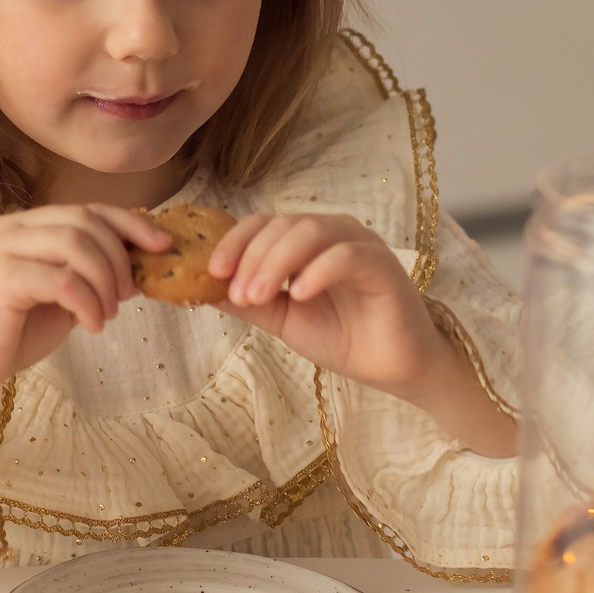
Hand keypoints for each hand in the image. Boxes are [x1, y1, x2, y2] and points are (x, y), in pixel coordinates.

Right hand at [0, 204, 168, 407]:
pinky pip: (63, 280)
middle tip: (126, 296)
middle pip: (85, 222)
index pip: (87, 210)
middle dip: (119, 258)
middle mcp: (10, 228)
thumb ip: (87, 274)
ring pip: (76, 245)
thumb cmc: (9, 334)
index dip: (129, 223)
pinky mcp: (0, 278)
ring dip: (105, 281)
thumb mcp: (60, 297)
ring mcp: (2, 249)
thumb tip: (139, 264)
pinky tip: (91, 326)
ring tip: (107, 314)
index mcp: (24, 225)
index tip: (162, 245)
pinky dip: (87, 302)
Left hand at [211, 213, 514, 456]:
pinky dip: (318, 270)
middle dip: (252, 257)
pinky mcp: (383, 265)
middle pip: (283, 225)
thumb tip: (202, 289)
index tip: (212, 272)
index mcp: (307, 240)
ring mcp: (360, 245)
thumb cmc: (342, 337)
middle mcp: (334, 233)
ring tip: (259, 295)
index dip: (235, 243)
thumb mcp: (283, 319)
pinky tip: (299, 294)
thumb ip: (249, 302)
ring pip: (311, 232)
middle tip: (238, 293)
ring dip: (277, 262)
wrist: (391, 368)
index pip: (264, 224)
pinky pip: (346, 255)